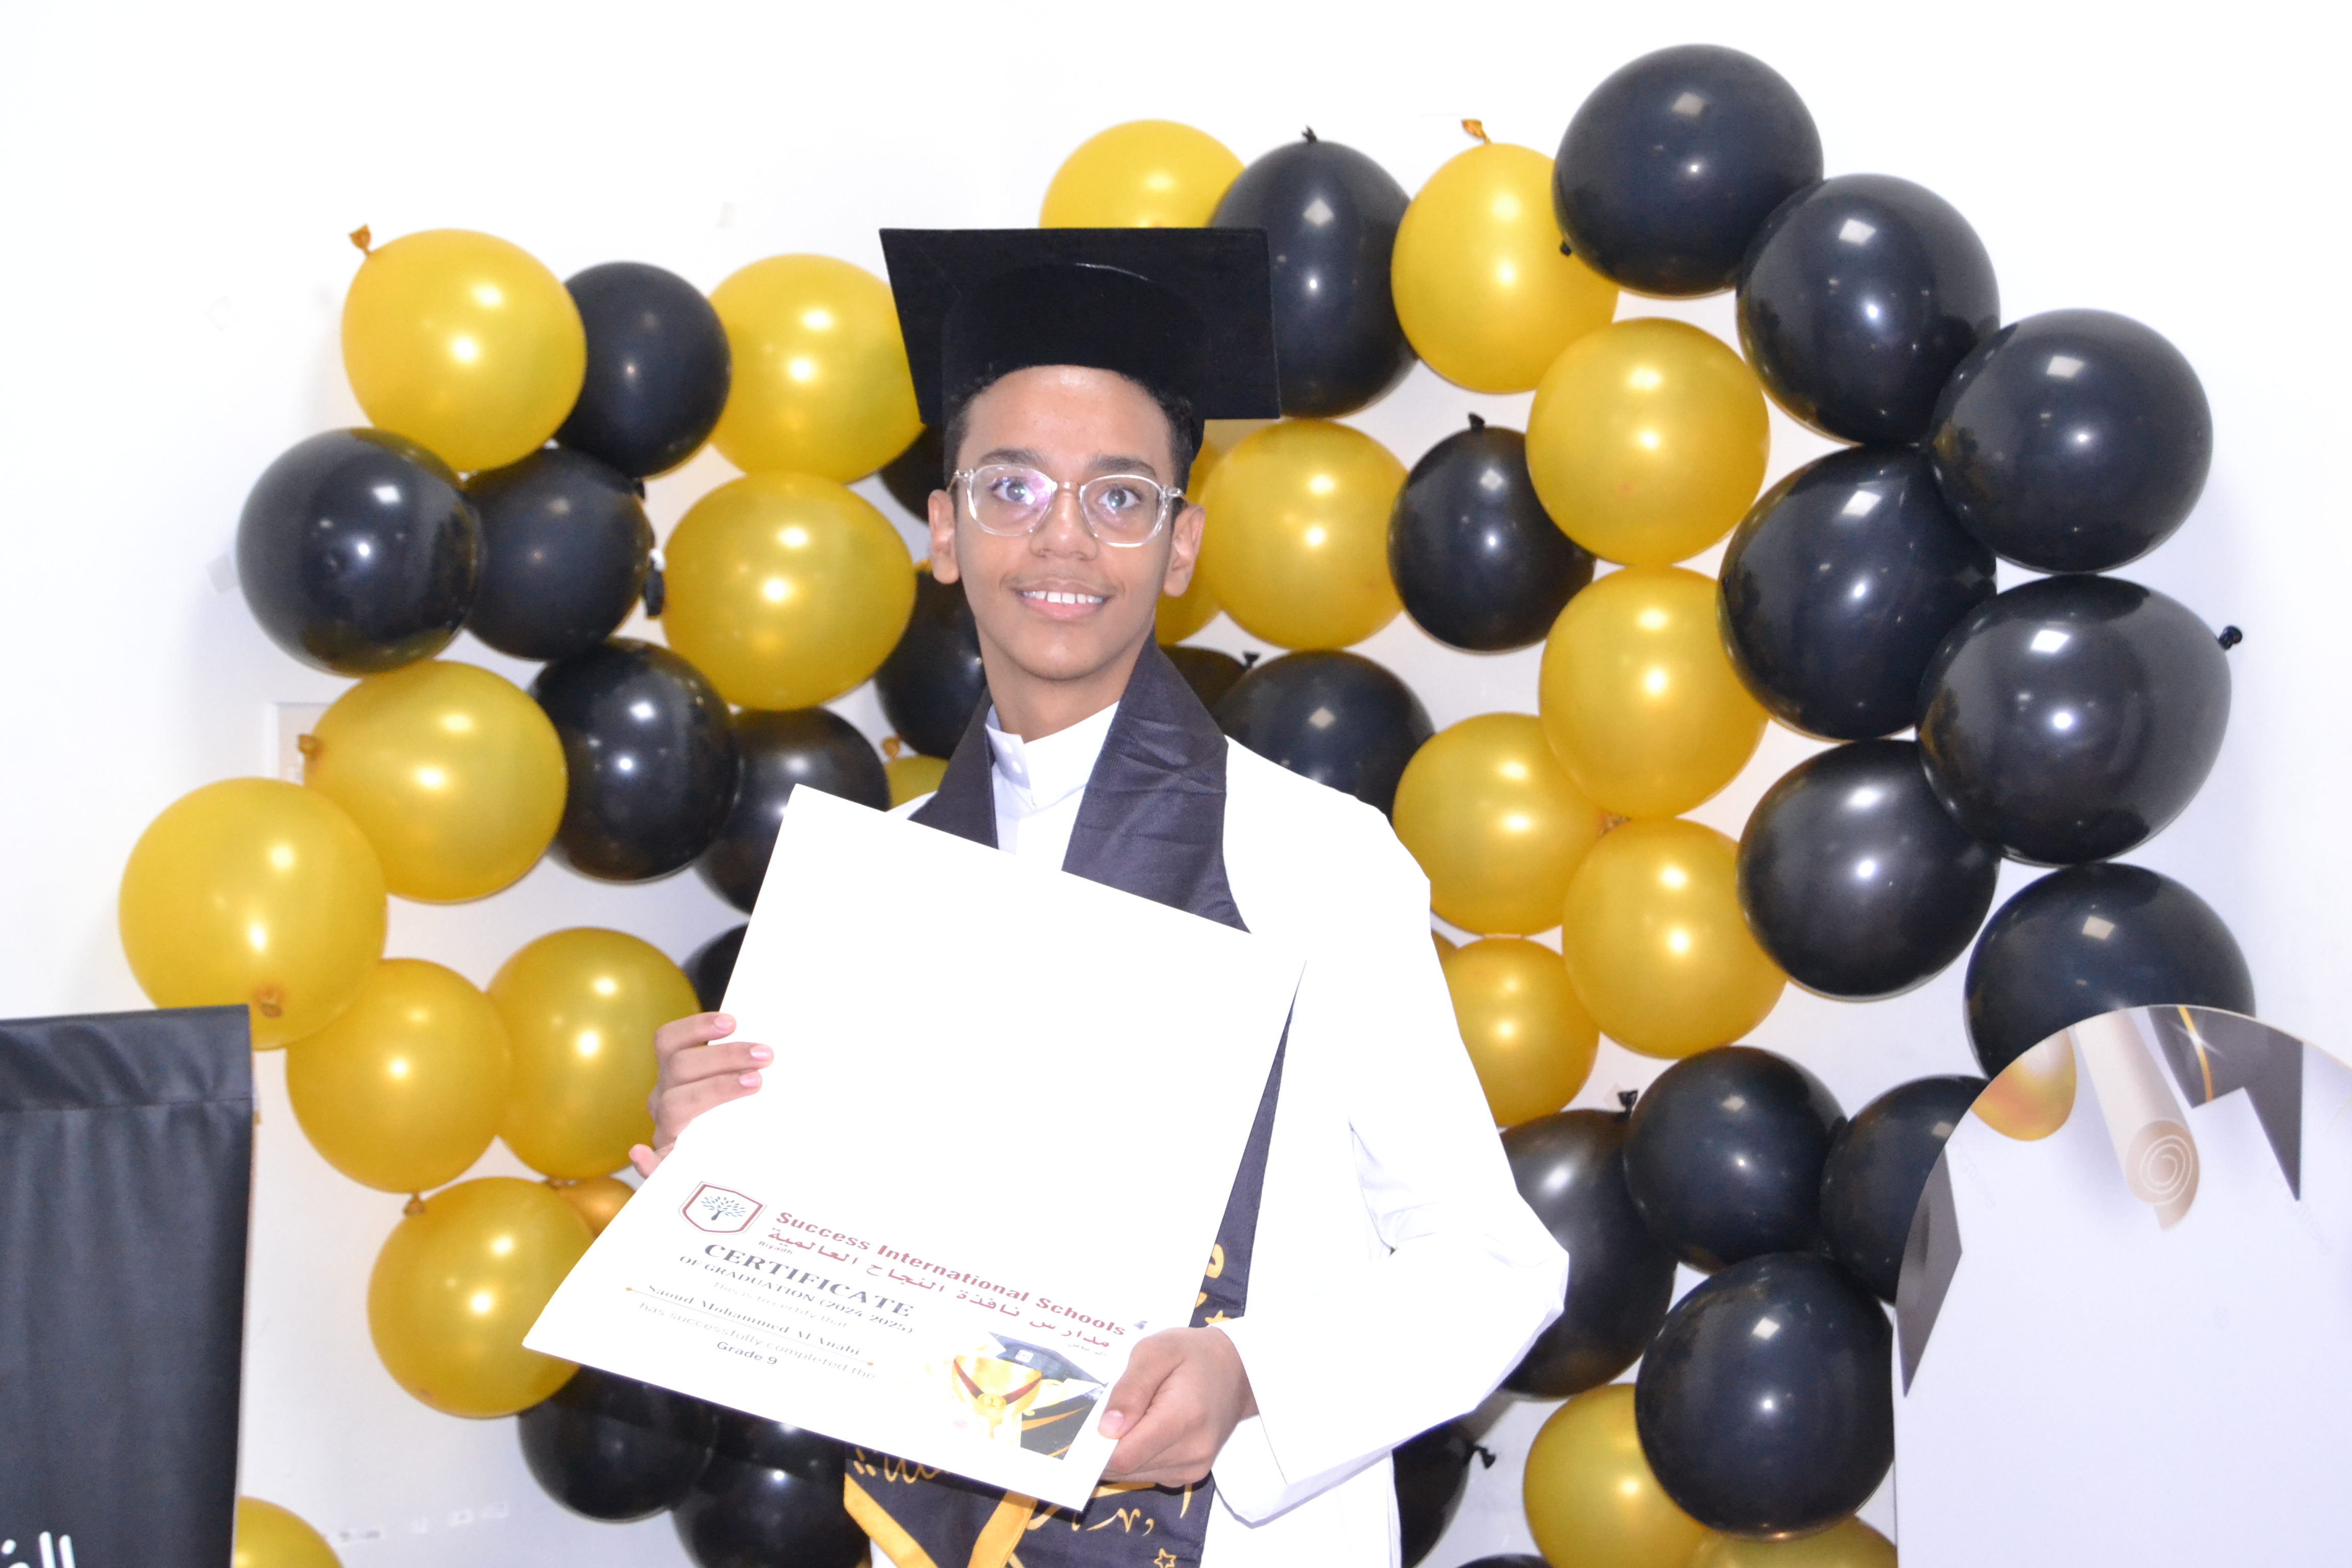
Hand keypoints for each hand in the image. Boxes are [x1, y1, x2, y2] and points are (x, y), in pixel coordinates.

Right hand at [627, 1012, 770, 1176]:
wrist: (732, 1174)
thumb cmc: (741, 1120)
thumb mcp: (741, 1089)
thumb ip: (748, 1068)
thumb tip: (769, 1049)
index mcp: (676, 1075)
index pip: (669, 1041)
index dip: (696, 1027)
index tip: (733, 1023)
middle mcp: (665, 1099)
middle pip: (680, 1067)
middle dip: (724, 1056)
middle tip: (765, 1056)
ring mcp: (665, 1132)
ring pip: (674, 1105)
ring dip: (714, 1089)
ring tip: (754, 1083)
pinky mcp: (666, 1168)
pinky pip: (650, 1166)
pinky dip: (644, 1160)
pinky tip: (642, 1154)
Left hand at [1096, 1326, 1257, 1485]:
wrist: (1236, 1370)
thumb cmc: (1192, 1354)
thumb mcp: (1156, 1351)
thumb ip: (1130, 1389)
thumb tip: (1106, 1430)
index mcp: (1183, 1418)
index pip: (1124, 1456)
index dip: (1095, 1447)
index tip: (1081, 1428)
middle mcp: (1192, 1452)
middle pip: (1126, 1468)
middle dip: (1106, 1446)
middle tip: (1106, 1414)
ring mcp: (1194, 1468)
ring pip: (1135, 1475)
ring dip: (1121, 1452)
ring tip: (1130, 1418)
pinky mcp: (1192, 1474)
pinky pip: (1149, 1474)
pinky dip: (1137, 1456)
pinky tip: (1144, 1430)